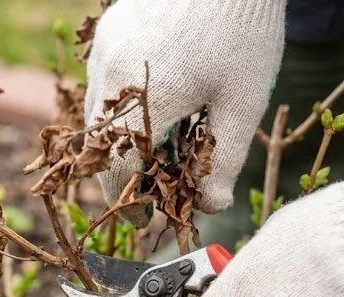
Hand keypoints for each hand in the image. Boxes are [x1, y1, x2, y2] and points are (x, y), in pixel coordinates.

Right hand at [84, 0, 286, 226]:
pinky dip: (122, 105)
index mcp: (147, 96)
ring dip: (120, 139)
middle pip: (101, 144)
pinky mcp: (110, 31)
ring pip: (99, 112)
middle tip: (150, 187)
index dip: (127, 201)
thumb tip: (210, 206)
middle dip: (122, 173)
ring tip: (157, 148)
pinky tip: (157, 105)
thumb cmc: (244, 34)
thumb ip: (224, 162)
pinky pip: (105, 82)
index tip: (142, 219)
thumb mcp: (242, 104)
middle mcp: (114, 71)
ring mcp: (107, 48)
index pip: (117, 168)